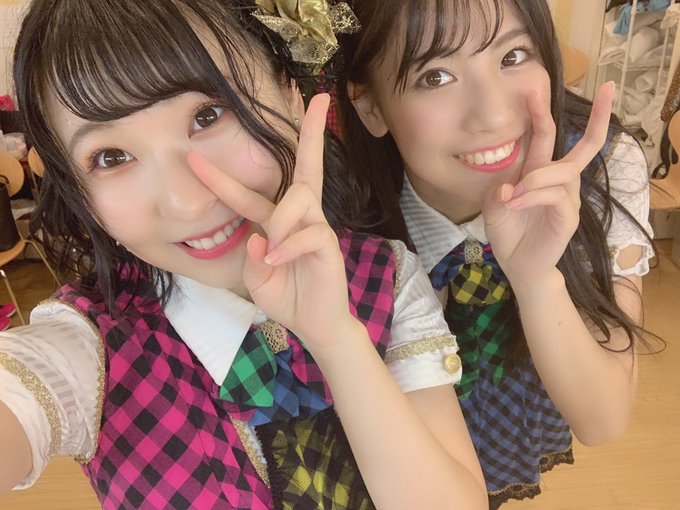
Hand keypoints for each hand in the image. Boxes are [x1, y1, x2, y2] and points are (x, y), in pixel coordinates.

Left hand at [188, 94, 354, 348]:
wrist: (314, 324)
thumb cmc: (285, 295)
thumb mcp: (256, 278)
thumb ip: (252, 259)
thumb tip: (260, 239)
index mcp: (275, 222)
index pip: (247, 193)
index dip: (219, 176)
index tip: (192, 155)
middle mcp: (297, 216)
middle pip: (307, 166)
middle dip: (311, 131)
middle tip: (319, 97)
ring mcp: (316, 226)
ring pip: (299, 197)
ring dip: (280, 222)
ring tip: (272, 253)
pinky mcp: (329, 244)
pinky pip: (309, 232)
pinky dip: (287, 247)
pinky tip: (277, 262)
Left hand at [482, 82, 614, 286]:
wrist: (517, 263)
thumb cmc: (509, 231)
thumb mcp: (494, 207)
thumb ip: (498, 192)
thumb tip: (510, 185)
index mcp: (539, 171)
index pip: (548, 136)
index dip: (544, 112)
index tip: (538, 87)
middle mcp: (558, 181)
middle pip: (585, 146)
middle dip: (599, 118)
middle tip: (609, 89)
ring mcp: (567, 198)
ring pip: (561, 172)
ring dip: (535, 178)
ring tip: (513, 195)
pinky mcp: (569, 216)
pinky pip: (556, 196)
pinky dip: (534, 196)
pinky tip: (516, 203)